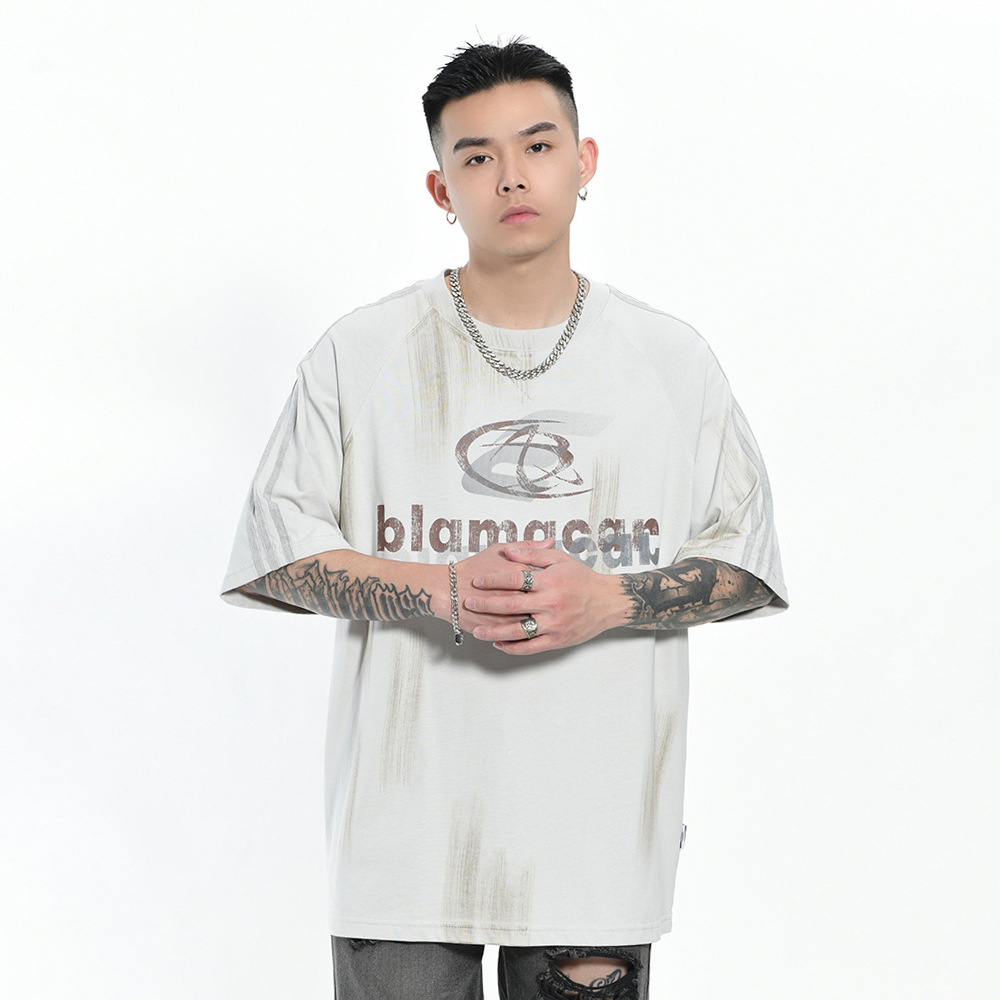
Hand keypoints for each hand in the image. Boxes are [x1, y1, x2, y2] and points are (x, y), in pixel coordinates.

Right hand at [445, 539, 555, 634]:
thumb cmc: (473, 569)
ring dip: (544, 621)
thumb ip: (527, 547)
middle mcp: (518, 594)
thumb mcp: (500, 550)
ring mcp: (510, 613)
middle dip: (555, 605)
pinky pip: (522, 635)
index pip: (548, 580)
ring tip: (548, 619)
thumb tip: (549, 540)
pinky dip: (530, 635)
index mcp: (520, 573)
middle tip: (558, 604)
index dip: (557, 584)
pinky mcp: (502, 628)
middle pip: (545, 603)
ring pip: (536, 621)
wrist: (448, 589)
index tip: (559, 585)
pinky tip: (534, 632)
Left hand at [463, 543, 628, 654]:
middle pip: (511, 605)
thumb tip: (509, 551)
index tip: (477, 581)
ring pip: (518, 631)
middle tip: (468, 602)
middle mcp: (551, 603)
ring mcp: (554, 623)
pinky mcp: (558, 639)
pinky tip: (500, 644)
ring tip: (477, 630)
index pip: (515, 579)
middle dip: (486, 604)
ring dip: (494, 632)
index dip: (493, 580)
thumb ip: (533, 553)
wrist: (608, 602)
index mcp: (550, 581)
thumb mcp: (560, 559)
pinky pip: (531, 646)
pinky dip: (513, 647)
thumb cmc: (583, 579)